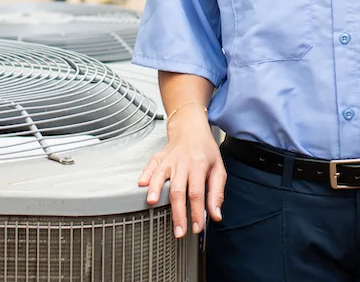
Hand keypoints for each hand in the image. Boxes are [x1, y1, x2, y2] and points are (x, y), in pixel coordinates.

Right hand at [137, 106, 224, 238]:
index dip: (196, 212)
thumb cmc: (205, 150)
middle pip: (178, 190)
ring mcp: (169, 159)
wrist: (191, 128)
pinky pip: (150, 165)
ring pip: (161, 176)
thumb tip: (215, 215)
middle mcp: (183, 163)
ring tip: (152, 203)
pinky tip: (141, 184)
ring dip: (156, 189)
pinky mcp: (159, 157)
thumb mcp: (218, 169)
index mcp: (199, 166)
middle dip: (177, 213)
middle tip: (178, 231)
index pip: (197, 193)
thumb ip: (217, 193)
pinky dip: (145, 174)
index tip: (196, 228)